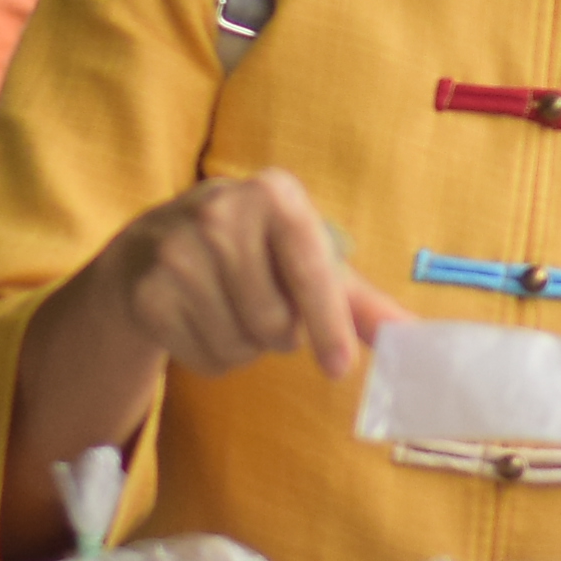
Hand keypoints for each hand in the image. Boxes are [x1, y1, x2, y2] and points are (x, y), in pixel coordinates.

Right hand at [74, 169, 403, 378]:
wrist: (151, 248)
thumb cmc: (252, 253)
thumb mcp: (305, 258)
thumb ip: (360, 300)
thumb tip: (413, 336)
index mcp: (273, 193)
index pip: (310, 267)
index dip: (327, 322)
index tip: (339, 367)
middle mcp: (220, 211)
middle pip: (276, 323)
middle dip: (280, 332)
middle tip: (263, 303)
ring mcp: (176, 251)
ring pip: (240, 346)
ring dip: (247, 346)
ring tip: (229, 307)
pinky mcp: (147, 293)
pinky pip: (205, 359)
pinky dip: (213, 356)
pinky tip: (200, 319)